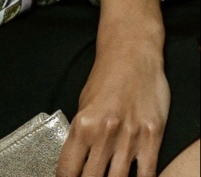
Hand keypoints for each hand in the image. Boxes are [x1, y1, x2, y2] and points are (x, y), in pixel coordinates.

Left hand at [57, 38, 169, 176]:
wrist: (131, 55)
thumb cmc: (106, 78)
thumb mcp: (84, 104)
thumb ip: (82, 134)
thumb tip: (77, 159)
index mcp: (82, 124)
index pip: (68, 169)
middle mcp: (104, 134)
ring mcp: (130, 137)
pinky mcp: (152, 136)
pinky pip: (146, 174)